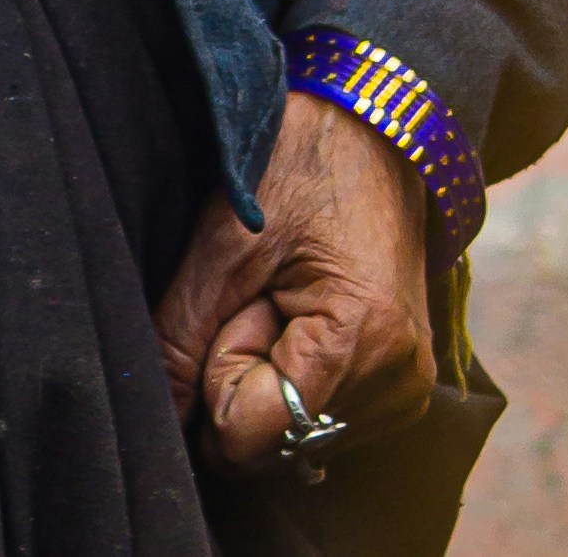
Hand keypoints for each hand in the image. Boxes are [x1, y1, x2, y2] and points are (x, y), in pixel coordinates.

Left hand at [154, 92, 435, 475]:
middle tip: (266, 291)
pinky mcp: (405, 387)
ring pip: (296, 434)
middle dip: (248, 373)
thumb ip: (179, 336)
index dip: (220, 371)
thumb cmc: (300, 163)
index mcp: (361, 339)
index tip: (242, 300)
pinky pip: (324, 418)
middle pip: (274, 441)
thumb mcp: (223, 240)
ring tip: (292, 292)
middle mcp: (399, 382)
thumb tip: (159, 418)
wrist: (375, 126)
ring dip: (274, 373)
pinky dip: (301, 375)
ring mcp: (408, 389)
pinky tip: (312, 311)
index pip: (252, 435)